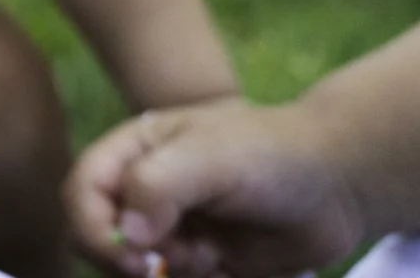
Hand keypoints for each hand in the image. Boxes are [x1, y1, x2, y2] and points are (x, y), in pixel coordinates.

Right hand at [65, 100, 366, 277]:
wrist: (338, 184)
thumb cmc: (269, 153)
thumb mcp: (211, 155)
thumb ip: (159, 184)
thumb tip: (128, 234)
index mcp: (131, 153)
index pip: (81, 194)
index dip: (94, 229)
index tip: (135, 257)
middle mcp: (140, 193)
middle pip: (95, 240)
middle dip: (126, 262)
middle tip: (166, 267)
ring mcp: (168, 230)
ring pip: (132, 272)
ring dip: (168, 274)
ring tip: (212, 257)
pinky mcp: (197, 262)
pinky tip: (227, 266)